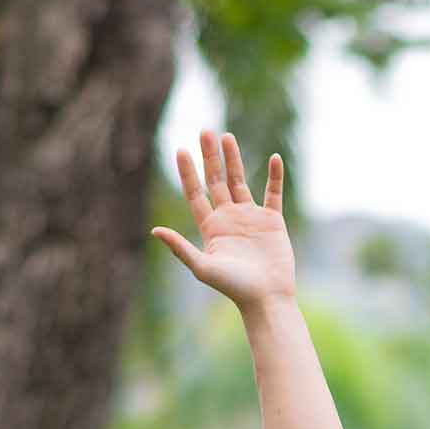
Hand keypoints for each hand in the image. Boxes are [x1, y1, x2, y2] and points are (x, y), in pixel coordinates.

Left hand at [153, 131, 294, 308]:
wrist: (267, 297)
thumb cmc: (234, 287)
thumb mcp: (203, 266)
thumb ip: (180, 248)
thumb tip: (154, 231)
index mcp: (211, 227)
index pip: (196, 193)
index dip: (188, 172)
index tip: (181, 150)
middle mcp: (229, 218)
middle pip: (216, 180)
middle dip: (210, 157)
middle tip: (205, 131)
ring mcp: (251, 218)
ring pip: (240, 181)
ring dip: (234, 159)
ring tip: (227, 136)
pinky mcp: (273, 221)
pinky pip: (273, 193)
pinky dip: (275, 176)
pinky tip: (273, 158)